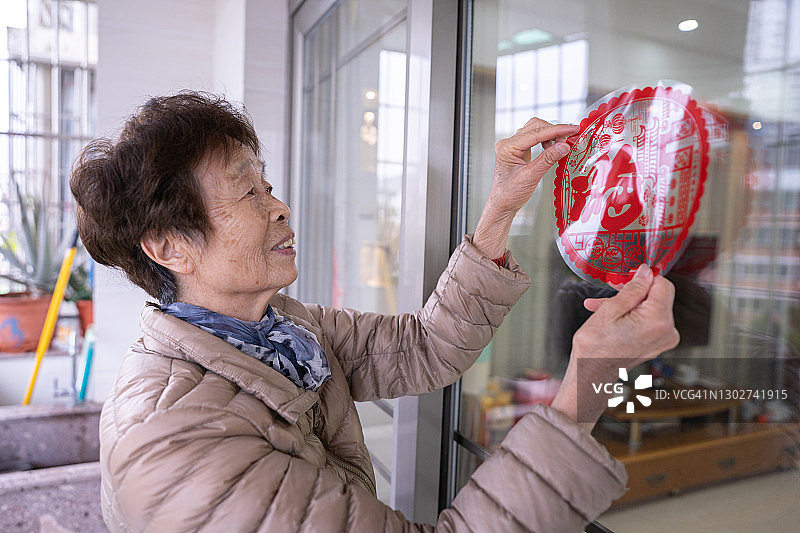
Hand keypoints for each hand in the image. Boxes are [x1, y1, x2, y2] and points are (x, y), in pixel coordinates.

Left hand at [473, 118, 578, 259]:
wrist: (503, 205)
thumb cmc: (510, 194)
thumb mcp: (531, 176)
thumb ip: (548, 159)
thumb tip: (564, 145)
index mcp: (507, 148)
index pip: (535, 133)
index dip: (556, 130)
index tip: (572, 129)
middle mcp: (508, 144)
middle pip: (535, 127)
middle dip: (554, 131)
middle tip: (570, 137)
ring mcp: (513, 146)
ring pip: (535, 130)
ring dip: (550, 134)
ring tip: (562, 144)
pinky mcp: (518, 150)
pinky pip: (534, 138)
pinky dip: (546, 140)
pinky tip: (552, 147)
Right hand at [551, 264, 679, 430]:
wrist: (591, 374)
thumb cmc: (596, 347)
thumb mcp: (611, 309)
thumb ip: (633, 288)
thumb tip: (646, 272)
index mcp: (658, 320)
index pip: (664, 284)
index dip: (645, 278)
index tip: (628, 278)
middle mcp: (667, 331)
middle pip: (656, 297)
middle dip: (631, 293)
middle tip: (609, 293)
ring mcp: (664, 340)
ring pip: (649, 308)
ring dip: (627, 305)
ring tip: (602, 307)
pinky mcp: (657, 344)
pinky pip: (648, 321)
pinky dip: (631, 316)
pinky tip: (610, 317)